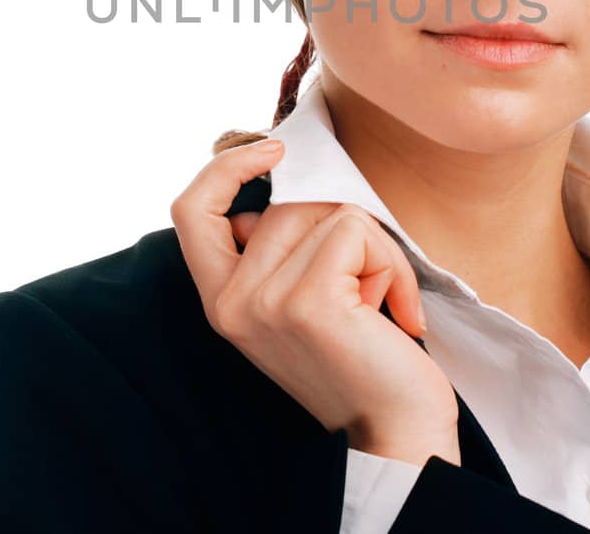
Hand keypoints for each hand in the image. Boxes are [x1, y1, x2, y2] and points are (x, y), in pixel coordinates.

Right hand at [171, 138, 460, 465]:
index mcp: (221, 300)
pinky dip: (392, 265)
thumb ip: (277, 250)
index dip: (226, 168)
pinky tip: (398, 314)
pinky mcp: (308, 303)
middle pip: (288, 203)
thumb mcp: (299, 301)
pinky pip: (356, 232)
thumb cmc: (361, 363)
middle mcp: (230, 303)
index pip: (191, 210)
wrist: (396, 437)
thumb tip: (281, 184)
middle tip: (368, 286)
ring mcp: (265, 302)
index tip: (275, 152)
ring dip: (376, 251)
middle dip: (344, 228)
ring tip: (380, 304)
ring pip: (328, 213)